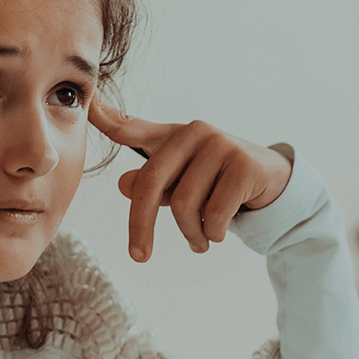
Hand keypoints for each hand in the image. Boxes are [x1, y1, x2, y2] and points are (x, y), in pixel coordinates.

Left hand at [89, 98, 293, 261]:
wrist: (272, 181)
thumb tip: (123, 184)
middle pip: (150, 184)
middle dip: (141, 226)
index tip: (87, 102)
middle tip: (139, 255)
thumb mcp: (182, 182)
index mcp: (172, 136)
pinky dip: (213, 233)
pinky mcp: (243, 164)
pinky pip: (214, 214)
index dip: (106, 117)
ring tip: (200, 240)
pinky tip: (219, 233)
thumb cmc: (218, 182)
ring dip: (190, 234)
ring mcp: (220, 145)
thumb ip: (153, 183)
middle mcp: (194, 132)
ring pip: (184, 206)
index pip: (131, 127)